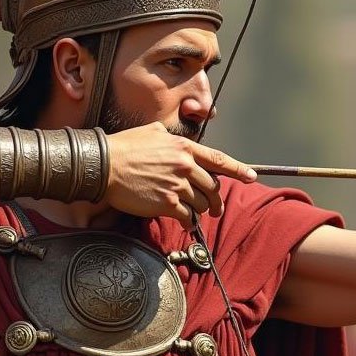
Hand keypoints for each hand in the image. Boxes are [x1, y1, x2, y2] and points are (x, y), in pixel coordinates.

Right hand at [105, 122, 256, 228]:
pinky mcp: (167, 203)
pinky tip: (187, 224)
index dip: (238, 169)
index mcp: (184, 148)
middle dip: (216, 200)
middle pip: (212, 187)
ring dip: (201, 211)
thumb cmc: (124, 147)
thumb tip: (176, 142)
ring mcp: (177, 185)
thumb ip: (170, 138)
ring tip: (196, 216)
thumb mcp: (152, 132)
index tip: (251, 176)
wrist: (104, 165)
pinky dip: (189, 222)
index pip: (219, 160)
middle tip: (215, 208)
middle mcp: (185, 166)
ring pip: (201, 203)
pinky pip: (187, 216)